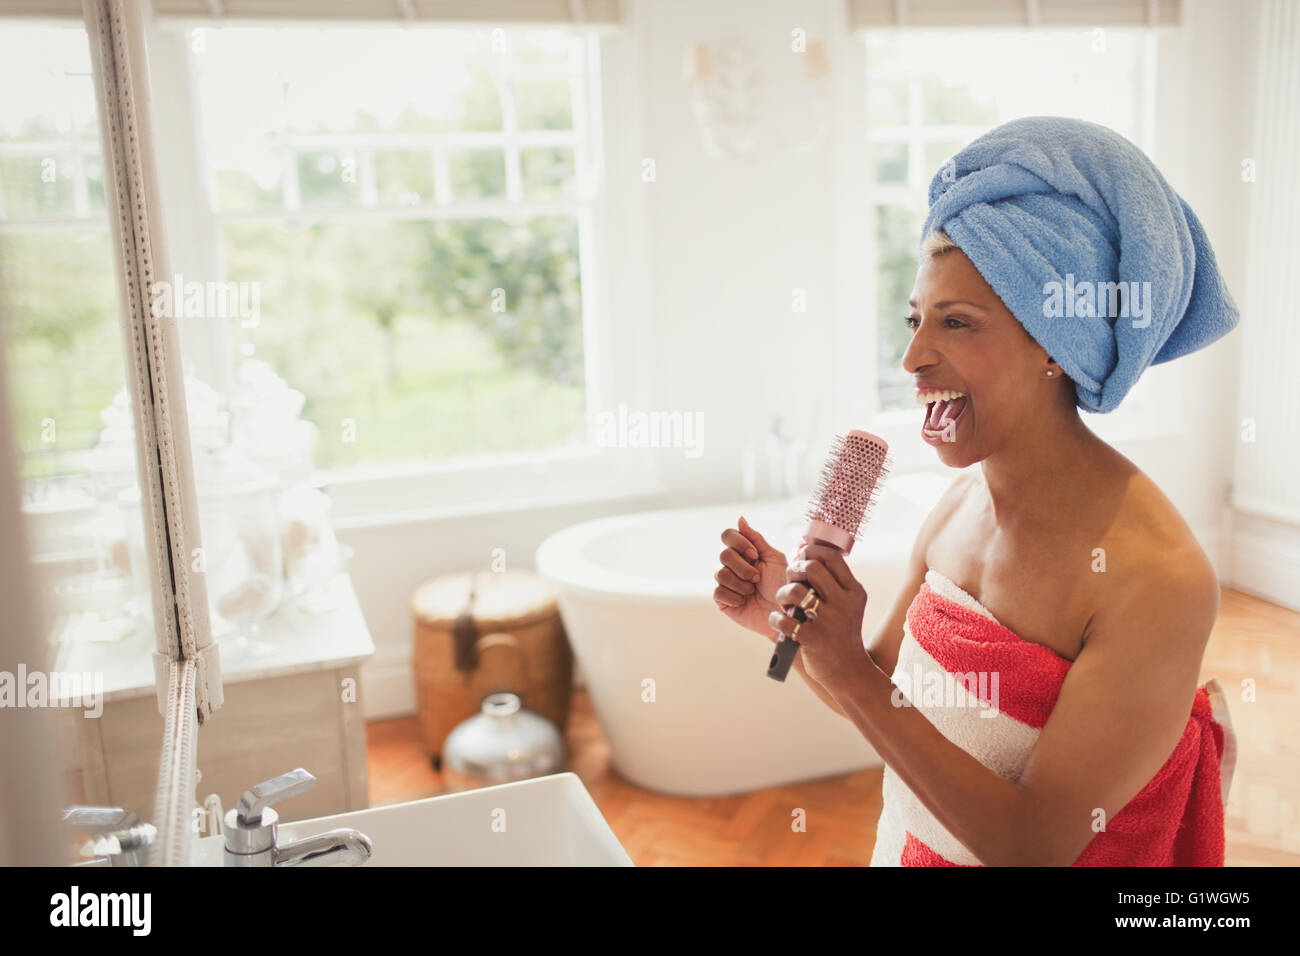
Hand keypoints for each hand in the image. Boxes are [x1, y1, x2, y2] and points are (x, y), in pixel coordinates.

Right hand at [713, 516, 787, 637]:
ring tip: (753, 591)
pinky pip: (718, 592)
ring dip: (741, 583)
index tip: (755, 555)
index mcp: (744, 552)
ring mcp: (726, 582)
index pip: (728, 535)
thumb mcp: (774, 558)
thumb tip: (740, 518)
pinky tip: (744, 601)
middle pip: (724, 555)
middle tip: (757, 578)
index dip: (739, 543)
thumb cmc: (783, 585)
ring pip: (720, 574)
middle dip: (743, 567)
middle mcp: (733, 565)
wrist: (785, 613)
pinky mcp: (723, 600)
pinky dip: (734, 596)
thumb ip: (756, 539)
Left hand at [770, 543, 868, 688]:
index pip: (831, 556)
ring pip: (795, 591)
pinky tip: (779, 621)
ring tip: (784, 603)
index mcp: (853, 591)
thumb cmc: (839, 631)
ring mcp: (829, 622)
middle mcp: (844, 603)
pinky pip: (784, 620)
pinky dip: (775, 618)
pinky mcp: (813, 639)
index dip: (810, 552)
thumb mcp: (846, 604)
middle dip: (793, 570)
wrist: (848, 670)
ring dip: (782, 593)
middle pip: (811, 568)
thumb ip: (830, 580)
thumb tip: (802, 549)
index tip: (800, 559)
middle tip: (790, 581)